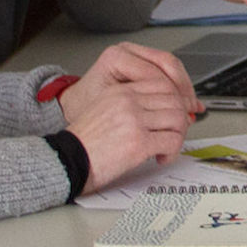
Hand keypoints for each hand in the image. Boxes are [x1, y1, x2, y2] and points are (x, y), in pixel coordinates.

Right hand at [58, 43, 198, 190]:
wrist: (66, 161)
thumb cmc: (85, 143)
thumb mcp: (105, 111)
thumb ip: (133, 106)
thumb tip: (167, 110)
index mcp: (120, 91)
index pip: (162, 84)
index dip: (176, 100)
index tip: (177, 115)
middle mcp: (127, 101)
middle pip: (174, 100)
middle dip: (180, 119)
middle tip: (174, 134)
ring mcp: (134, 120)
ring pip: (177, 119)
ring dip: (178, 136)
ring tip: (166, 147)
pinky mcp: (139, 142)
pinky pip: (172, 141)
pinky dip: (172, 152)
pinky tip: (161, 158)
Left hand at [83, 40, 199, 113]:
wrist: (78, 104)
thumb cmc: (88, 107)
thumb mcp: (113, 109)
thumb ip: (142, 108)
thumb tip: (172, 115)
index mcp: (117, 57)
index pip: (155, 72)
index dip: (172, 94)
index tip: (181, 111)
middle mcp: (127, 50)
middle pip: (167, 63)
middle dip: (183, 88)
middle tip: (190, 108)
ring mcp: (136, 53)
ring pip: (171, 65)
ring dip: (184, 86)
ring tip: (191, 106)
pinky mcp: (142, 60)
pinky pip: (167, 69)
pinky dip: (178, 86)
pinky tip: (185, 99)